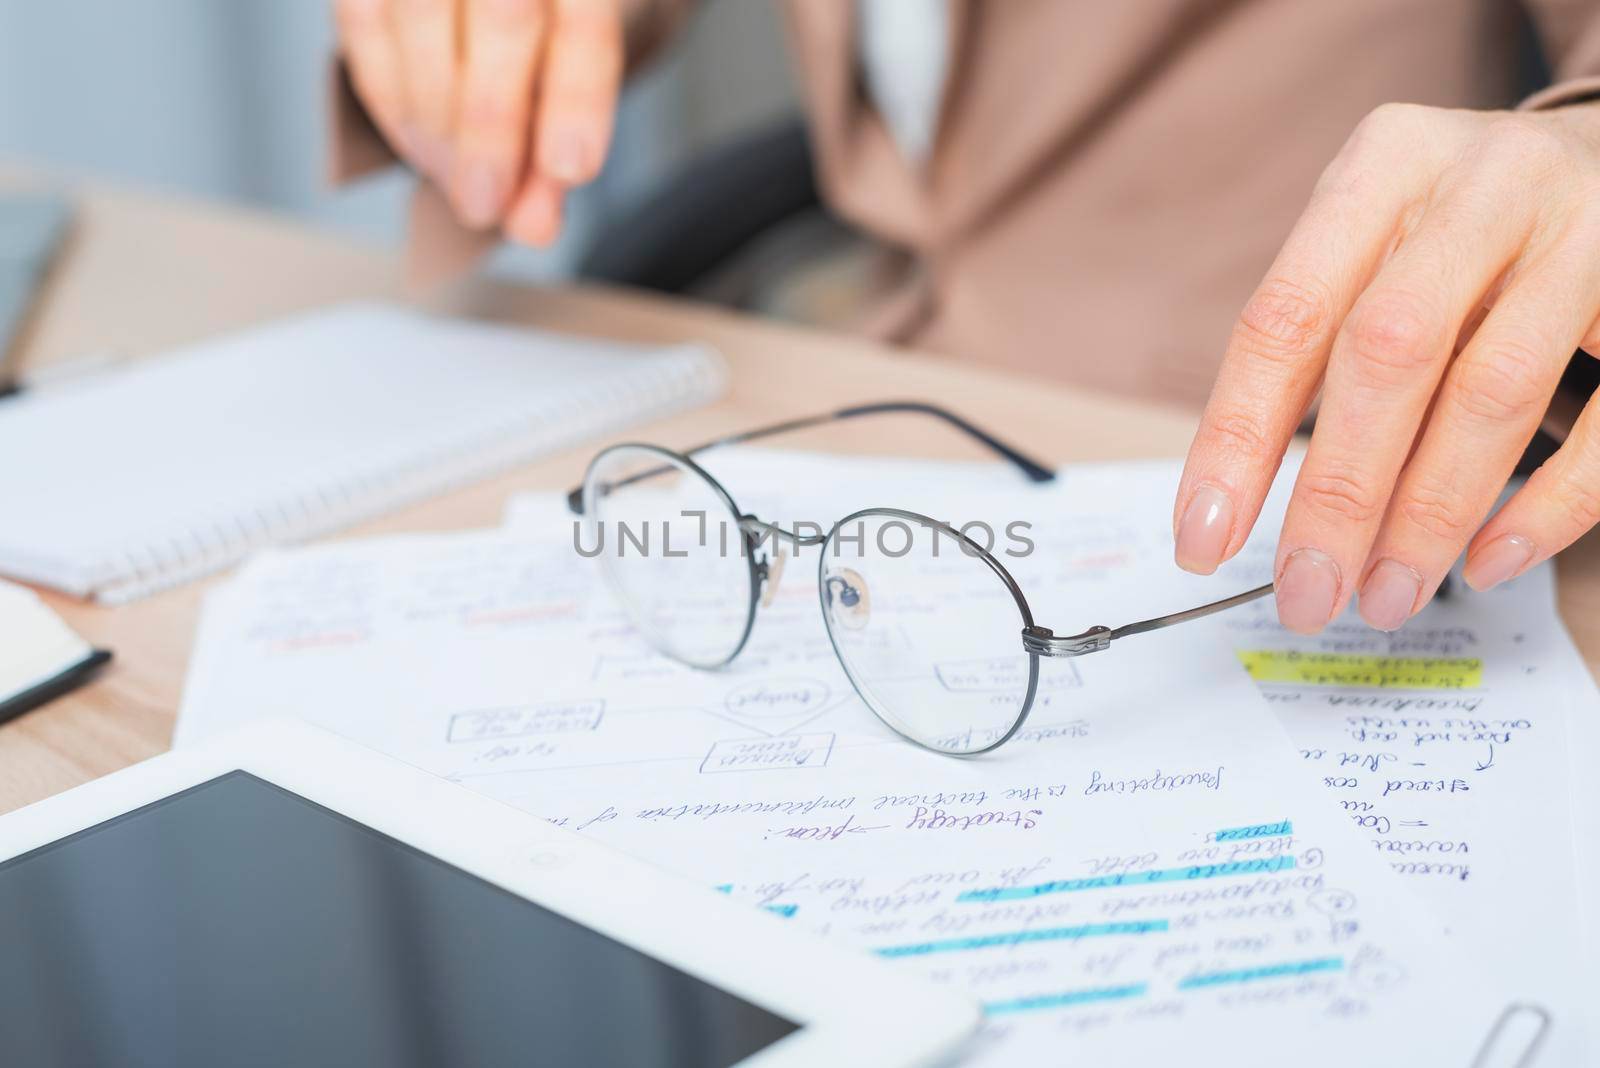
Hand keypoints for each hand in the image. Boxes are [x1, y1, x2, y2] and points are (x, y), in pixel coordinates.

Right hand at [334, 0, 622, 243]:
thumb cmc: (549, 26)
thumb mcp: (573, 83)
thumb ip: (555, 152)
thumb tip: (532, 226)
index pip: (587, 25)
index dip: (578, 100)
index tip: (570, 170)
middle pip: (506, 16)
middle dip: (491, 126)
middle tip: (483, 203)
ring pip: (423, 13)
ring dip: (433, 117)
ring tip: (450, 179)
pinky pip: (363, 17)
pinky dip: (386, 92)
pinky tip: (414, 141)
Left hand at [1174, 101, 1599, 633]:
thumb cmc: (1459, 227)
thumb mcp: (1376, 244)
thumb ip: (1316, 348)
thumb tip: (1239, 503)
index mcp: (1384, 167)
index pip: (1286, 317)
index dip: (1237, 437)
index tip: (1202, 539)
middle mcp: (1484, 185)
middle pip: (1389, 354)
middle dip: (1338, 494)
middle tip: (1305, 593)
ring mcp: (1586, 231)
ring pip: (1494, 391)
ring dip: (1430, 515)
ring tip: (1385, 596)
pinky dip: (1549, 504)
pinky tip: (1491, 559)